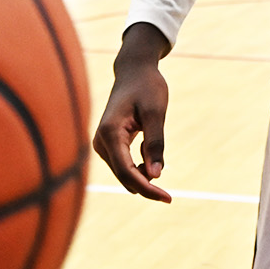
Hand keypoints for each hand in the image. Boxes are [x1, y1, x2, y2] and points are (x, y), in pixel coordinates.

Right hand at [92, 23, 172, 201]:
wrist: (134, 70)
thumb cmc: (147, 87)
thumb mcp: (156, 112)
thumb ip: (155, 143)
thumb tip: (156, 175)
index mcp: (110, 132)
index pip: (127, 171)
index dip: (147, 188)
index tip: (167, 198)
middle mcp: (100, 141)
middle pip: (123, 176)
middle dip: (146, 187)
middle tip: (168, 196)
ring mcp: (101, 143)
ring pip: (123, 173)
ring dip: (142, 177)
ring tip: (157, 160)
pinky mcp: (107, 144)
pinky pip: (123, 165)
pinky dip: (138, 169)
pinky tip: (150, 159)